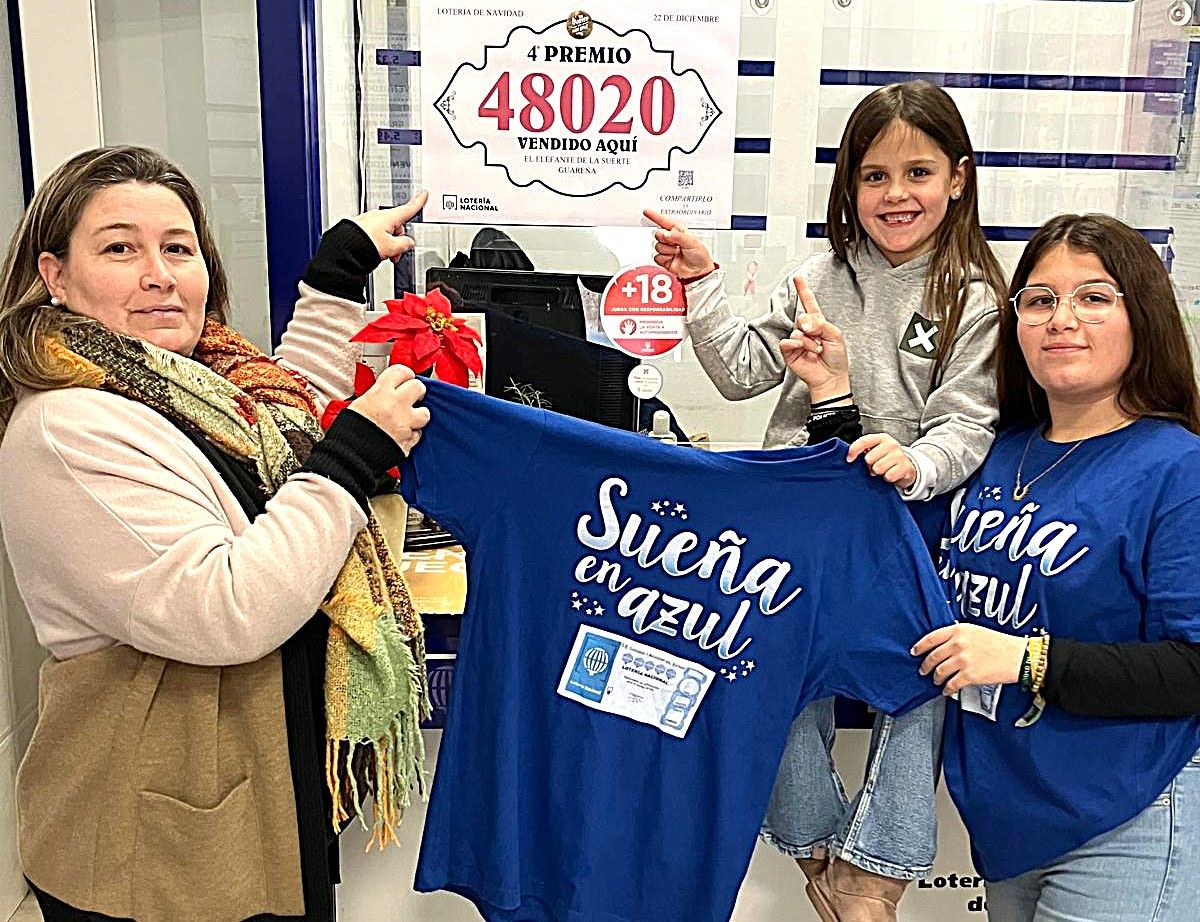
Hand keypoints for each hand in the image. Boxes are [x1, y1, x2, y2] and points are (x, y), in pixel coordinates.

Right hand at [346, 364, 429, 454]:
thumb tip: (384, 393)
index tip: (405, 378)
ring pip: (425, 413)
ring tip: (410, 417)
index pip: (402, 372)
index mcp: (381, 393)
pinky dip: (412, 434)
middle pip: (419, 387)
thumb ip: (375, 396)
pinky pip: (417, 435)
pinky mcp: (408, 442)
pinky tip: (403, 434)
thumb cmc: (348, 432)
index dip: (405, 374)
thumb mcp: (357, 404)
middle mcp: (396, 406)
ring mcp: (405, 424)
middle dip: (416, 391)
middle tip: (411, 395)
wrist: (349, 456)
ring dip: (419, 414)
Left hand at [351, 190, 428, 262]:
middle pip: (396, 226)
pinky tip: (374, 252)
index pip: (409, 208)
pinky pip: (374, 234)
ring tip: (384, 255)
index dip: (418, 202)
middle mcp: (378, 216)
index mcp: (389, 217)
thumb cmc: (364, 244)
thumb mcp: (392, 247)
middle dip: (398, 239)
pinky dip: (377, 242)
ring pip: (385, 231)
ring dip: (388, 243)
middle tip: (396, 252)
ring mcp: (368, 221)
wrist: (345, 249)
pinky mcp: (360, 228)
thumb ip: (405, 244)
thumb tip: (408, 242)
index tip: (423, 195)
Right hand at [643, 209, 715, 277]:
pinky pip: (656, 257)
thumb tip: (665, 233)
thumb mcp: (691, 241)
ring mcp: (667, 249)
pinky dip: (664, 259)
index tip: (646, 212)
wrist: (698, 271)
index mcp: (678, 231)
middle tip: (675, 243)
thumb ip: (677, 236)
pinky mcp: (663, 260)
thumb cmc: (699, 255)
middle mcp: (671, 239)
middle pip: (657, 234)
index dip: (655, 216)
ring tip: (676, 253)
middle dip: (665, 239)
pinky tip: (672, 259)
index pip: (664, 221)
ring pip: (657, 246)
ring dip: (667, 250)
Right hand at [778, 274, 850, 398]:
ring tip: (817, 351)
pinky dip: (797, 345)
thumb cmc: (836, 358)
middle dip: (812, 326)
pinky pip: (787, 342)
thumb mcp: (835, 335)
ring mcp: (796, 340)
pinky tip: (805, 351)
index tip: (798, 277)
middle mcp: (805, 330)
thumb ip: (820, 324)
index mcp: (818, 323)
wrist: (830, 377)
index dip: (803, 289)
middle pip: (802, 317)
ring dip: (810, 342)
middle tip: (819, 337)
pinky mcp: (789, 351)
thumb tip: (803, 323)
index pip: (809, 303)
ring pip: (797, 332)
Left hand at [846, 432, 916, 488]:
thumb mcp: (875, 450)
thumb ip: (864, 450)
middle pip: (869, 458)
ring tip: (883, 469)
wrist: (906, 466)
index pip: (864, 441)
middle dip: (869, 465)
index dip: (854, 450)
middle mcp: (891, 444)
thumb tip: (850, 457)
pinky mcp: (905, 467)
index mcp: (882, 438)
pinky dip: (887, 478)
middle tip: (875, 465)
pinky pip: (888, 476)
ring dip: (878, 472)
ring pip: (878, 468)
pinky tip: (890, 473)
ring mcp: (899, 455)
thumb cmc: (886, 458)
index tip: (849, 459)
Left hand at [911, 624, 1026, 695]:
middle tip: (924, 670)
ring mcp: (963, 660)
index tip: (915, 652)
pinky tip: (947, 690)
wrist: (1019, 656)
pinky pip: (951, 684)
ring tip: (937, 680)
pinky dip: (947, 689)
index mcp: (959, 630)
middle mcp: (958, 644)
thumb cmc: (1002, 643)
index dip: (919, 647)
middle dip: (926, 666)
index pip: (930, 638)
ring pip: (940, 671)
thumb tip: (945, 644)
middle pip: (933, 656)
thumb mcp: (977, 631)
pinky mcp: (969, 675)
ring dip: (936, 678)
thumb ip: (959, 635)